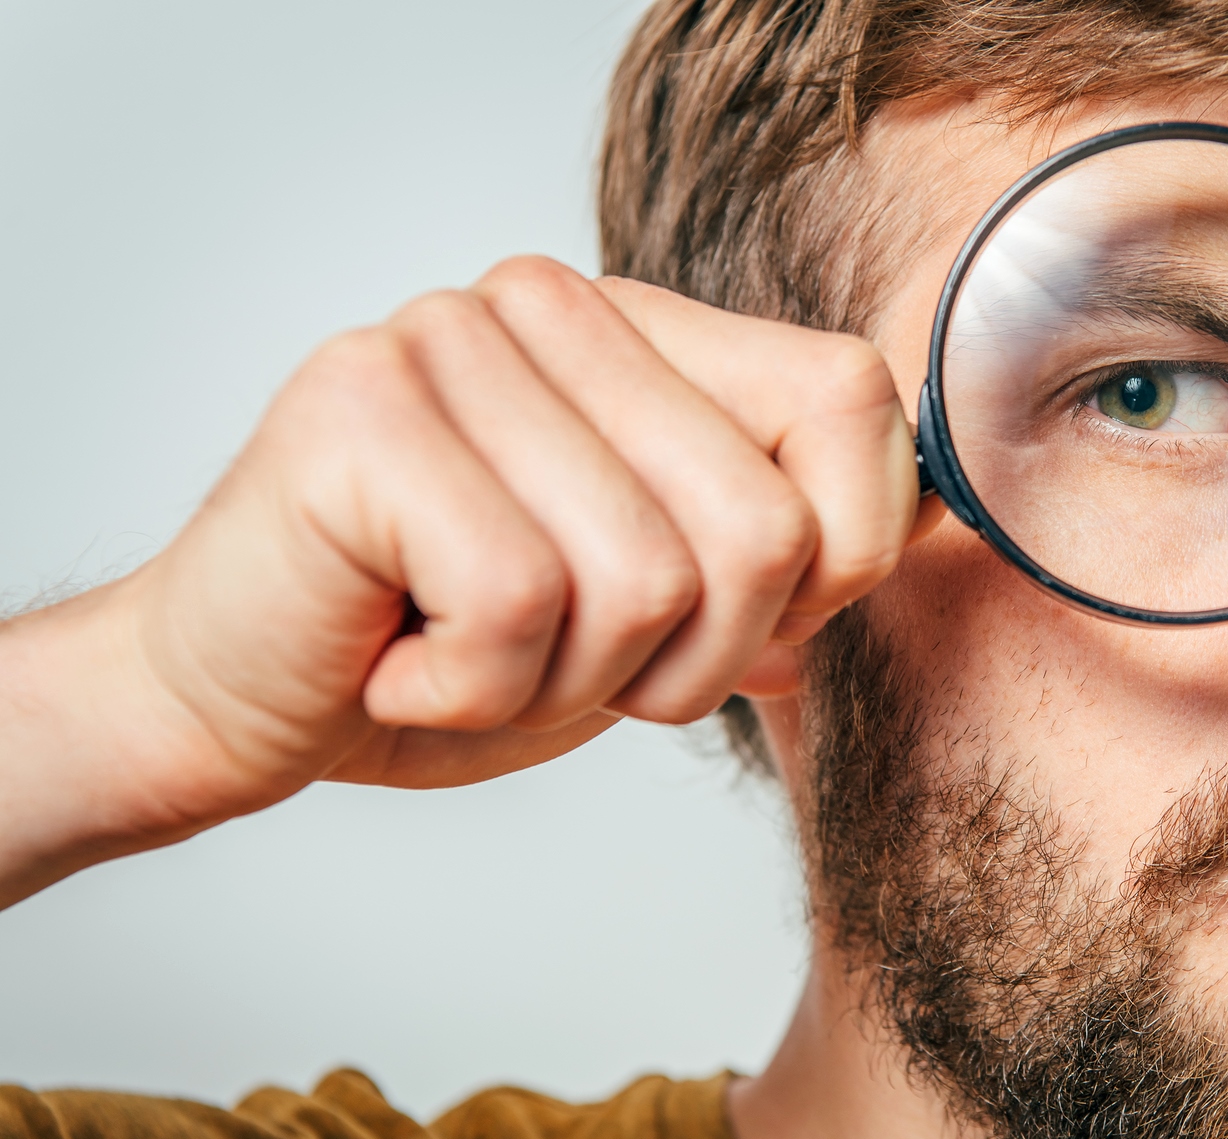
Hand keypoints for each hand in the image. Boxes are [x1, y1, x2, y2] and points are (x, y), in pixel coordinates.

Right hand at [0, 258, 935, 901]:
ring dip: (567, 685)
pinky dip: (470, 690)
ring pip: (649, 581)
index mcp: (649, 335)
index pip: (853, 402)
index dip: (836, 559)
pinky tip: (402, 659)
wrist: (242, 704)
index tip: (734, 628)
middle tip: (567, 663)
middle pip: (763, 529)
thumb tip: (948, 510)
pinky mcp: (364, 409)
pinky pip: (520, 604)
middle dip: (685, 665)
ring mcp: (453, 339)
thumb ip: (791, 551)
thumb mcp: (665, 612)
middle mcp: (556, 307)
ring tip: (469, 652)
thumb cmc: (453, 652)